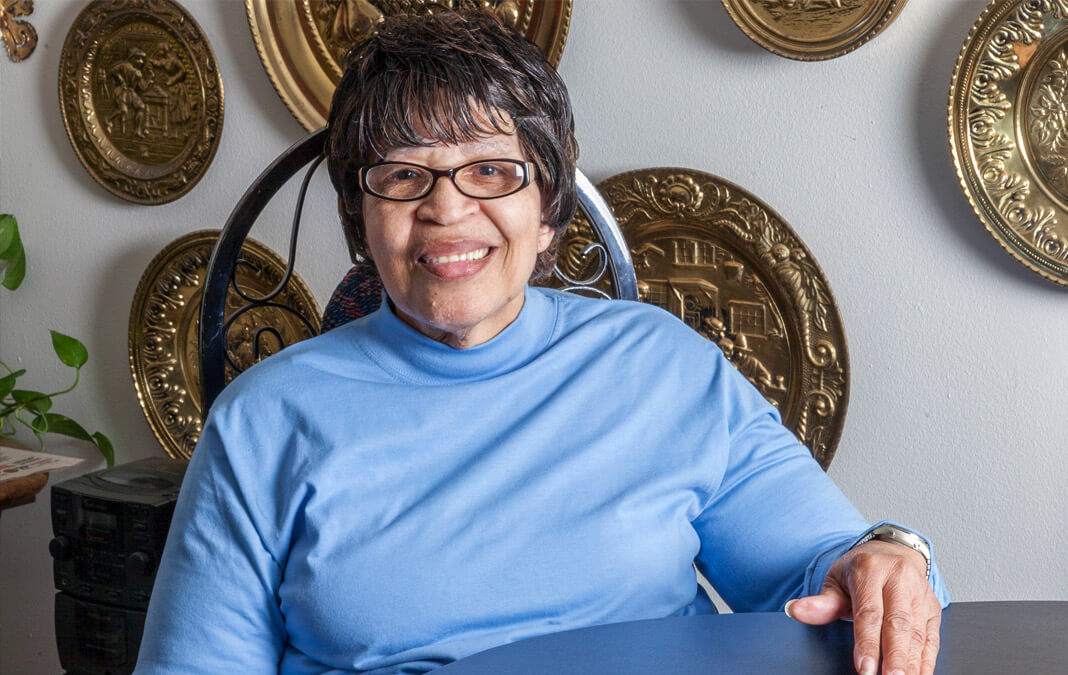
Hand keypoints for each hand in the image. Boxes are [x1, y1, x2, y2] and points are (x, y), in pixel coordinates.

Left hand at [785, 540, 940, 674]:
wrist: (889, 554)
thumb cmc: (860, 571)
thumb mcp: (835, 580)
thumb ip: (821, 602)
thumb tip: (797, 610)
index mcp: (871, 569)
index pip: (869, 613)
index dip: (867, 643)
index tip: (864, 668)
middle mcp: (900, 578)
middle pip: (899, 624)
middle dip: (894, 657)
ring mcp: (920, 593)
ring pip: (918, 633)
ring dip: (911, 662)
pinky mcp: (933, 608)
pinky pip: (932, 638)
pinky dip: (926, 660)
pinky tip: (919, 674)